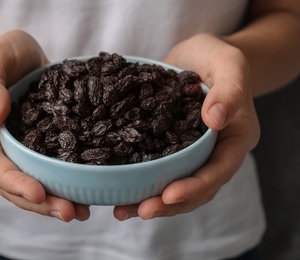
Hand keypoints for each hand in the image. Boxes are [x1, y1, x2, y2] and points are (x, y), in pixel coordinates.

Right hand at [0, 30, 89, 221]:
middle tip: (69, 212)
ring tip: (79, 212)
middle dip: (38, 201)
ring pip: (27, 183)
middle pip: (9, 183)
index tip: (39, 192)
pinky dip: (59, 186)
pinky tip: (81, 196)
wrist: (18, 56)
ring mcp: (14, 148)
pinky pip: (43, 172)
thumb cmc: (4, 52)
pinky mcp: (35, 147)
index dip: (13, 180)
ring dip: (51, 202)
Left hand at [114, 33, 259, 219]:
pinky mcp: (169, 145)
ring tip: (123, 210)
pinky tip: (120, 189)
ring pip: (175, 184)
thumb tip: (213, 119)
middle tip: (138, 211)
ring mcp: (190, 151)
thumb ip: (229, 90)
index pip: (218, 170)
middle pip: (195, 187)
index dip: (195, 187)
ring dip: (151, 200)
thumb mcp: (229, 64)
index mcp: (234, 139)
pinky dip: (141, 181)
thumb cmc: (219, 57)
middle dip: (168, 203)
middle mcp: (213, 152)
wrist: (200, 56)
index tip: (167, 196)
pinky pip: (158, 168)